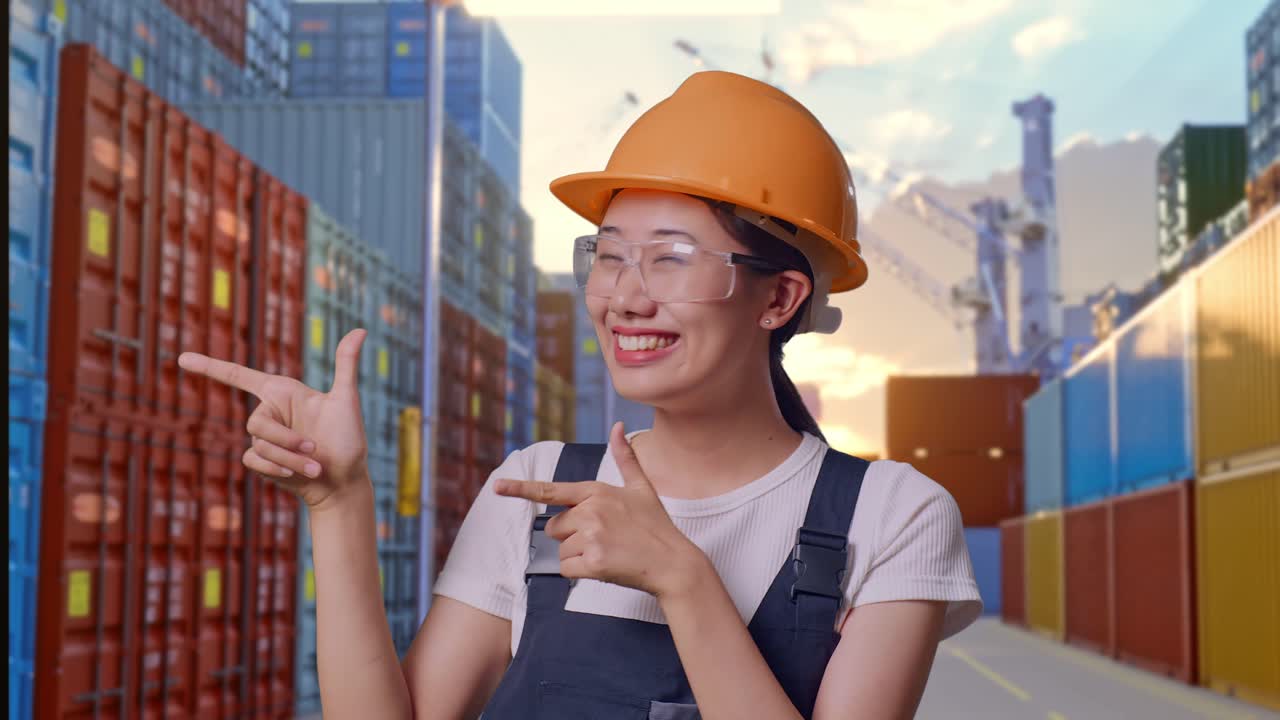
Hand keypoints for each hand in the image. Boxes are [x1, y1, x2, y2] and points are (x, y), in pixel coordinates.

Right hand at [178, 329, 370, 511]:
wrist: (343, 481)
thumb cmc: (349, 439)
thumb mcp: (346, 400)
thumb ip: (346, 365)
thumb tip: (361, 330)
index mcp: (282, 392)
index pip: (239, 375)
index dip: (210, 366)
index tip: (182, 358)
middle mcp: (270, 413)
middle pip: (256, 423)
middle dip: (287, 440)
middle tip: (315, 449)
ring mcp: (264, 439)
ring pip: (260, 445)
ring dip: (290, 459)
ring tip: (316, 467)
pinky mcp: (261, 462)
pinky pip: (254, 461)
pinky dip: (276, 469)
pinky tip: (296, 477)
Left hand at [494, 421, 708, 598]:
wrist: (673, 563)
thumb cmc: (656, 526)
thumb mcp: (642, 488)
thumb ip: (625, 458)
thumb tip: (618, 427)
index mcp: (597, 491)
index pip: (551, 490)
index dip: (520, 489)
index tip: (497, 487)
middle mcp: (591, 510)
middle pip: (555, 527)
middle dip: (572, 536)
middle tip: (605, 538)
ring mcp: (591, 536)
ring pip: (561, 550)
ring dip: (578, 556)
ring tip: (609, 552)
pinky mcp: (592, 562)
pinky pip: (566, 569)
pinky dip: (581, 573)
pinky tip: (606, 567)